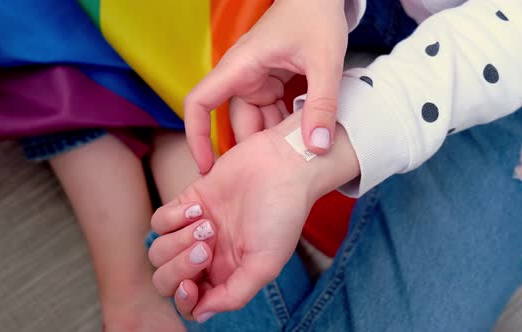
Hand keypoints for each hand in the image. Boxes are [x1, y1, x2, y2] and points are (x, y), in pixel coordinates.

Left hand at [149, 112, 358, 320]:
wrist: (282, 167)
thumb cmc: (282, 215)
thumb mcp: (266, 263)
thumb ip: (234, 294)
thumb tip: (201, 315)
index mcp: (226, 274)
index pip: (190, 301)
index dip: (183, 299)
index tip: (192, 285)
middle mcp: (207, 255)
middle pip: (166, 279)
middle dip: (178, 268)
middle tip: (206, 248)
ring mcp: (194, 229)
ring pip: (159, 250)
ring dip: (178, 240)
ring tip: (207, 224)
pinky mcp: (187, 202)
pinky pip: (159, 221)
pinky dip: (173, 218)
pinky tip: (199, 209)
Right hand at [185, 0, 348, 173]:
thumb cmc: (315, 16)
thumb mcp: (325, 61)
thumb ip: (322, 104)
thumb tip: (317, 146)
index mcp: (239, 67)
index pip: (199, 103)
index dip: (196, 137)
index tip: (207, 167)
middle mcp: (241, 76)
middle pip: (235, 122)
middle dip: (254, 149)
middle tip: (277, 173)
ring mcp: (255, 81)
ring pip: (256, 120)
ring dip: (274, 138)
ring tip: (296, 155)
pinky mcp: (269, 83)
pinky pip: (270, 113)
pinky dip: (284, 125)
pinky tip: (304, 136)